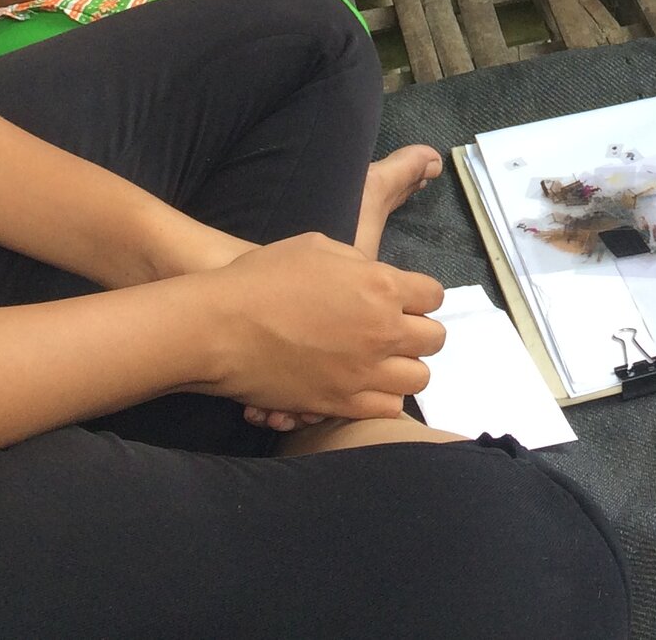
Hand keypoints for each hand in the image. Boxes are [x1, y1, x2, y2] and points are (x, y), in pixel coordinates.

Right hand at [192, 234, 445, 420]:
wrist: (221, 327)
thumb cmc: (263, 278)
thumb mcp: (317, 247)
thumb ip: (358, 263)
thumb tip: (375, 276)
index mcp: (381, 285)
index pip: (434, 296)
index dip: (420, 296)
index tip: (406, 299)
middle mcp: (383, 330)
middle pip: (434, 339)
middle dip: (419, 331)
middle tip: (396, 329)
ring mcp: (365, 371)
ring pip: (418, 378)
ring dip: (406, 367)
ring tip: (384, 360)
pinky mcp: (343, 403)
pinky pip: (389, 408)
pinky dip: (384, 397)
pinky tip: (366, 384)